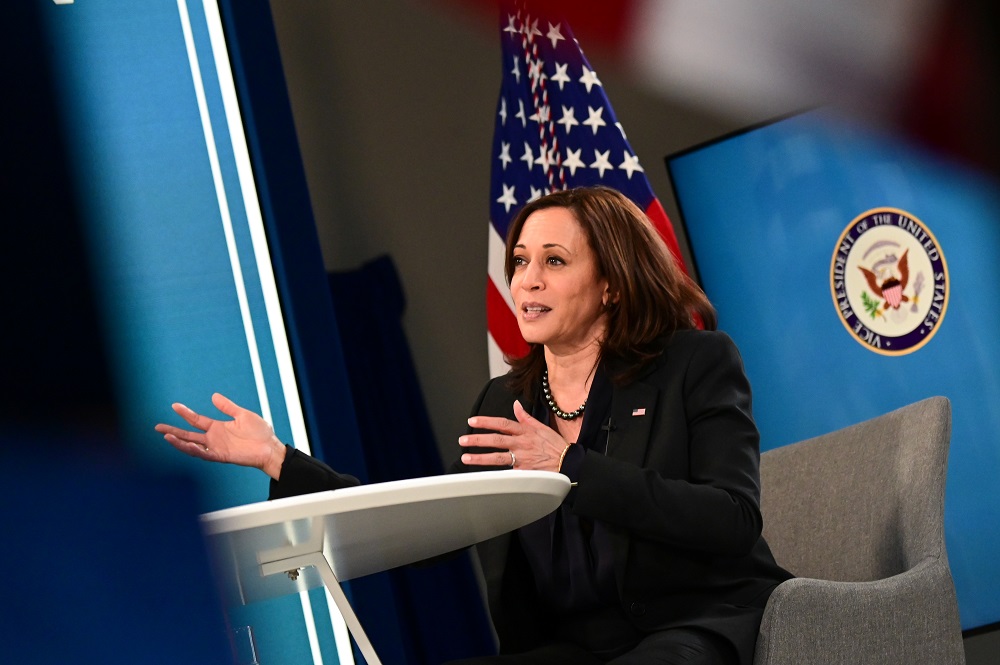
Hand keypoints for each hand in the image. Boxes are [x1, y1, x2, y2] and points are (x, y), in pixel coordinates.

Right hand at [154, 393, 286, 478]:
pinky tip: (186, 445)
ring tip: (166, 437)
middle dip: (173, 431)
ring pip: (193, 446)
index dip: (185, 413)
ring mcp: (217, 448)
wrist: (270, 447)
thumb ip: (227, 407)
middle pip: (189, 434)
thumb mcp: (242, 414)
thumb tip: (214, 396)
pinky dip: (195, 450)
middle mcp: (214, 438)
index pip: (196, 420)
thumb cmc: (259, 433)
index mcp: (218, 428)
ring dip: (180, 442)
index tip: (174, 405)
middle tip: (157, 427)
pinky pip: (206, 454)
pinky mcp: (223, 456)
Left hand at [459, 400, 569, 471]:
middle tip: (462, 440)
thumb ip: (525, 417)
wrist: (568, 463)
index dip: (486, 422)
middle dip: (477, 440)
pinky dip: (494, 475)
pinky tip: (483, 476)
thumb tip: (515, 405)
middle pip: (496, 440)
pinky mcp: (524, 472)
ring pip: (497, 458)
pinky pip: (506, 472)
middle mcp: (521, 444)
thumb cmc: (556, 445)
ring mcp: (522, 458)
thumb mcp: (542, 426)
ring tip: (466, 458)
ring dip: (480, 458)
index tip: (472, 421)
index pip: (502, 424)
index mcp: (525, 431)